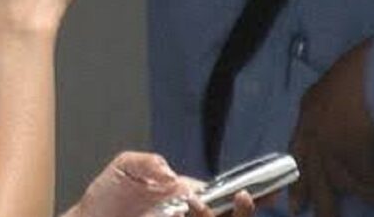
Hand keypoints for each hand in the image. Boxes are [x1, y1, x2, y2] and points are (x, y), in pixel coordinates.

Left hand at [69, 151, 257, 216]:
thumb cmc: (107, 195)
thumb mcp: (124, 167)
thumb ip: (146, 162)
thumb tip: (170, 174)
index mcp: (187, 196)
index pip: (225, 196)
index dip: (250, 195)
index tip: (266, 190)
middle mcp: (190, 216)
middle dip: (237, 212)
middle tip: (228, 197)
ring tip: (191, 204)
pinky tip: (178, 215)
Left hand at [289, 39, 373, 216]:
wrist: (367, 68)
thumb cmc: (356, 73)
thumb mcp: (331, 91)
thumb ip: (325, 111)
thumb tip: (337, 128)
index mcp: (307, 114)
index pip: (296, 153)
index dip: (295, 180)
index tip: (294, 205)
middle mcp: (314, 131)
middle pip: (314, 176)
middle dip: (321, 201)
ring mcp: (330, 141)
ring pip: (343, 181)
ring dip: (367, 193)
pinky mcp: (351, 147)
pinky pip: (365, 175)